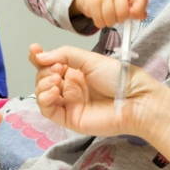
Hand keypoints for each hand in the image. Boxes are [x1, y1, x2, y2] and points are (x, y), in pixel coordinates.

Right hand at [29, 43, 169, 139]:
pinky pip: (48, 110)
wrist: (135, 100)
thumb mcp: (90, 59)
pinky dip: (45, 99)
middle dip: (44, 71)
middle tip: (58, 69)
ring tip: (56, 80)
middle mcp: (69, 86)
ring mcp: (68, 103)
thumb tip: (40, 57)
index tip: (34, 50)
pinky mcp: (69, 119)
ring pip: (42, 94)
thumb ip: (64, 55)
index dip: (39, 57)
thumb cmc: (117, 77)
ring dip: (43, 84)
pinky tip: (55, 91)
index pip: (50, 64)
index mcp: (75, 71)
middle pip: (43, 78)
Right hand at [70, 0, 147, 27]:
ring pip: (110, 18)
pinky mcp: (93, 0)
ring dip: (109, 23)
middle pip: (123, 12)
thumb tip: (143, 16)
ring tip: (107, 17)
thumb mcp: (125, 1)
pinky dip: (100, 23)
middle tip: (116, 16)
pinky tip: (99, 17)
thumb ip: (136, 9)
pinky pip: (99, 20)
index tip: (132, 15)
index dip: (139, 10)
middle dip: (119, 20)